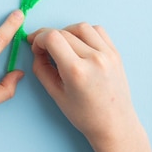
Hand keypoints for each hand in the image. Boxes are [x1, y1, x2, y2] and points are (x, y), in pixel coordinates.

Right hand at [28, 23, 138, 144]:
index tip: (35, 45)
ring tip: (62, 45)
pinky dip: (85, 33)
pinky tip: (79, 44)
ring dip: (66, 31)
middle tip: (44, 48)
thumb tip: (37, 50)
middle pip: (64, 32)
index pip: (52, 38)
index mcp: (76, 71)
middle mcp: (94, 59)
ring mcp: (108, 54)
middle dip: (48, 36)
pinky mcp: (116, 53)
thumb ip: (41, 69)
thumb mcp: (55, 94)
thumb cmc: (85, 115)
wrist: (114, 124)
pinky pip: (98, 31)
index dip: (39, 38)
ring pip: (81, 27)